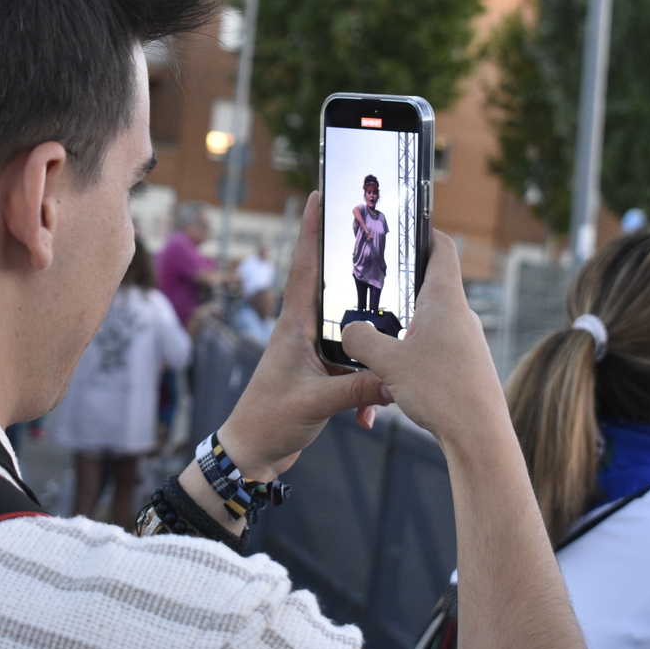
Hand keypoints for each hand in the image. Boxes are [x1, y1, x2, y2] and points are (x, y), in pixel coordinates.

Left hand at [216, 192, 388, 480]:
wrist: (252, 454)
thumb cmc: (269, 420)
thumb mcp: (314, 403)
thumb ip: (355, 388)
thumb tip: (395, 377)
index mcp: (294, 325)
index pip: (305, 267)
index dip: (312, 230)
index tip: (319, 194)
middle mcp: (303, 331)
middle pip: (332, 287)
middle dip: (352, 263)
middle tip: (376, 235)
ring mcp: (313, 352)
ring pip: (351, 330)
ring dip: (371, 335)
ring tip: (397, 321)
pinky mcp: (322, 374)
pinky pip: (355, 367)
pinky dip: (368, 385)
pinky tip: (373, 412)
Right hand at [341, 231, 503, 448]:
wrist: (479, 438)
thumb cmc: (442, 392)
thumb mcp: (388, 362)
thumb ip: (361, 339)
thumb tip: (348, 330)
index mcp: (446, 300)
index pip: (441, 248)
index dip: (423, 232)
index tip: (403, 226)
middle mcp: (460, 316)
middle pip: (429, 285)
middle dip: (399, 286)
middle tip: (369, 285)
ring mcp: (465, 342)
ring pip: (427, 322)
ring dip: (401, 327)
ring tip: (374, 336)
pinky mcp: (465, 366)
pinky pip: (433, 348)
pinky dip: (411, 352)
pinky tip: (392, 374)